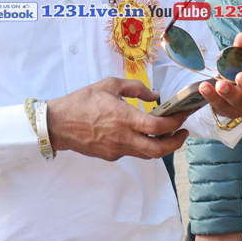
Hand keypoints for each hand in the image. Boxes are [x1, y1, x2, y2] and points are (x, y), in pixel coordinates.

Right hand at [46, 78, 192, 160]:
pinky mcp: (111, 155)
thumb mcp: (109, 85)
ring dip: (161, 146)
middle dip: (176, 143)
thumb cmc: (82, 102)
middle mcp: (123, 137)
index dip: (175, 124)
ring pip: (147, 154)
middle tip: (183, 133)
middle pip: (158, 150)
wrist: (58, 124)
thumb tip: (155, 94)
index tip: (182, 117)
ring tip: (167, 134)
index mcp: (124, 118)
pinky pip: (133, 152)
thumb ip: (135, 88)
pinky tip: (142, 134)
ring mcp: (117, 149)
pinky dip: (143, 146)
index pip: (158, 127)